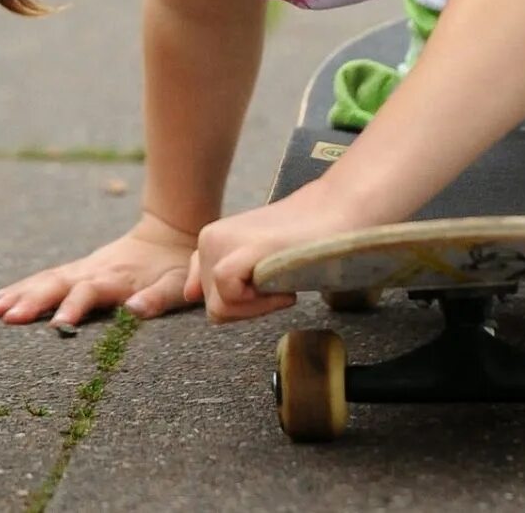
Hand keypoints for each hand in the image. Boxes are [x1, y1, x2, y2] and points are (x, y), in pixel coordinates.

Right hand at [0, 212, 197, 328]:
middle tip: (7, 317)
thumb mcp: (177, 283)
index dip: (73, 307)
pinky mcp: (77, 270)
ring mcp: (82, 268)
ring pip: (46, 279)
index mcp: (116, 278)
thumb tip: (135, 311)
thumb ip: (157, 298)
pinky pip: (45, 277)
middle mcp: (93, 271)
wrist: (169, 234)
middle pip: (57, 283)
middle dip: (32, 300)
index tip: (56, 325)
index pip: (90, 292)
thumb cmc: (176, 266)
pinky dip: (22, 286)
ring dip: (20, 294)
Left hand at [186, 182, 364, 324]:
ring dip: (257, 306)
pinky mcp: (238, 251)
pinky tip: (284, 286)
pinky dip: (260, 302)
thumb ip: (221, 275)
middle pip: (214, 307)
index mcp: (210, 242)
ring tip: (282, 280)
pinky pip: (230, 297)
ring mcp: (221, 243)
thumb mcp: (252, 261)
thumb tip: (189, 295)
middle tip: (279, 284)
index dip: (241, 301)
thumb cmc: (301, 244)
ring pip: (220, 308)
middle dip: (249, 307)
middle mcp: (208, 240)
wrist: (336, 216)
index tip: (266, 284)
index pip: (205, 296)